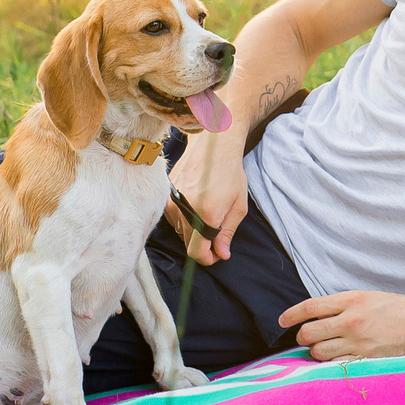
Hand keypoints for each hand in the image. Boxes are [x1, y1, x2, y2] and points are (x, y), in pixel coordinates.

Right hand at [169, 128, 249, 263]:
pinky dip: (185, 217)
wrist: (212, 145)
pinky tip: (196, 202)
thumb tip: (221, 254)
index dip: (207, 259)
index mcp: (205, 214)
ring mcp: (172, 202)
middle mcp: (184, 210)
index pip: (196, 252)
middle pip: (188, 243)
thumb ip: (227, 233)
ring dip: (193, 230)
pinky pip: (174, 217)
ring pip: (180, 231)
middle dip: (203, 244)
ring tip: (208, 211)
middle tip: (217, 232)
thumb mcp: (238, 206)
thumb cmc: (230, 173)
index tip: (216, 253)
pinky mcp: (165, 196)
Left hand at [278, 291, 404, 360]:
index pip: (310, 307)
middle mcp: (351, 320)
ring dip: (316, 352)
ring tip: (325, 349)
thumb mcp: (371, 298)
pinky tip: (337, 359)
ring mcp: (358, 342)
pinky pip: (336, 365)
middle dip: (302, 337)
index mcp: (352, 299)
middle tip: (307, 338)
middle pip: (309, 332)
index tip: (282, 321)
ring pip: (319, 352)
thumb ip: (345, 305)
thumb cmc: (401, 309)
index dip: (291, 315)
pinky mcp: (366, 358)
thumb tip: (318, 316)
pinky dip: (331, 363)